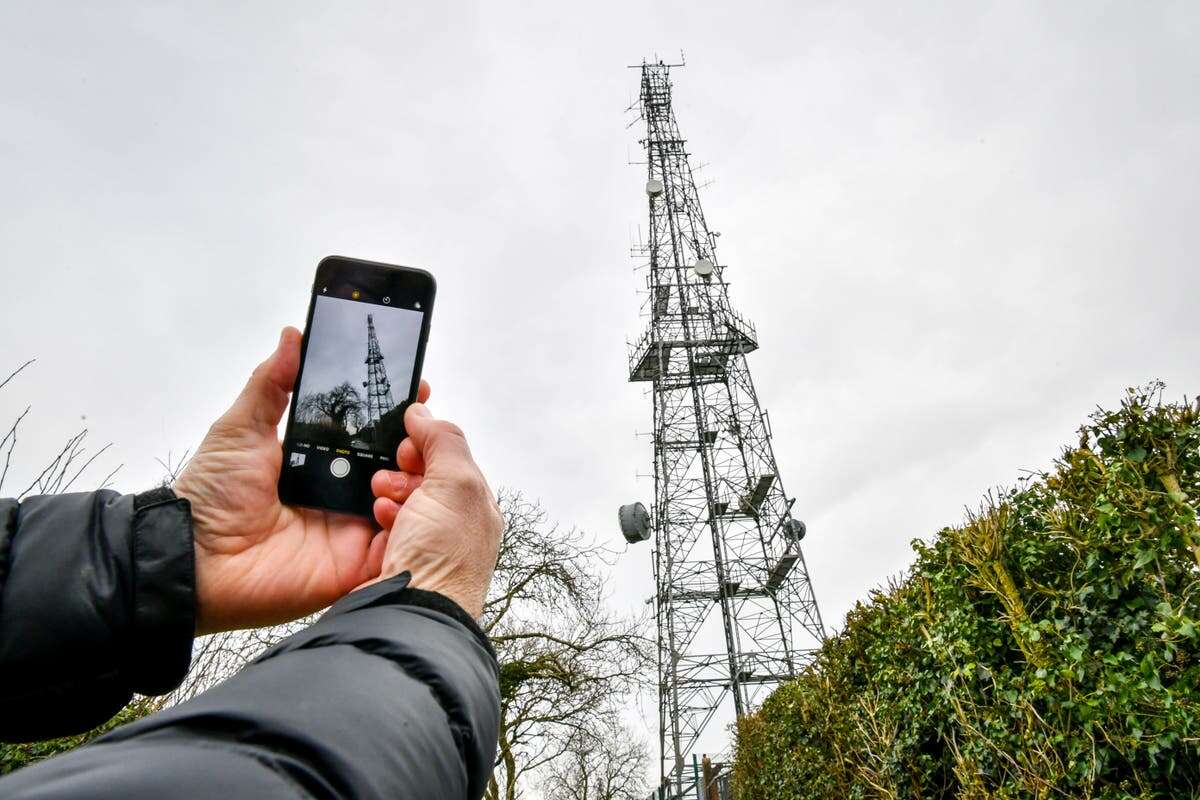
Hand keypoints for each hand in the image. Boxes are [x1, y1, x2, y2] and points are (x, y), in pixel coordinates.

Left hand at [173, 327, 430, 633]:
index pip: (372, 432)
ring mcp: (352, 530)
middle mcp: (342, 493)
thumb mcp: (240, 428)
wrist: (194, 558)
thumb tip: (293, 334)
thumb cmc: (210, 494)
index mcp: (321, 460)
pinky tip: (404, 502)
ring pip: (405, 502)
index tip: (417, 388)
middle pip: (397, 465)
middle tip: (419, 426)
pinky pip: (395, 546)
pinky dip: (408, 527)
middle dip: (417, 443)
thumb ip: (271, 382)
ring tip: (407, 460)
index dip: (396, 412)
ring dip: (415, 479)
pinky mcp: (355, 565)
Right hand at [368, 404, 501, 618]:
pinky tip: (376, 520)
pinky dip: (376, 518)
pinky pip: (380, 527)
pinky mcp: (394, 562)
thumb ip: (444, 442)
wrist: (411, 615)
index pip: (451, 460)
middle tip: (392, 475)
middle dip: (403, 468)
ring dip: (388, 492)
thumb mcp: (456, 483)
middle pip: (423, 479)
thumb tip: (424, 413)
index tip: (406, 440)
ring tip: (382, 498)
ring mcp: (424, 547)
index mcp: (476, 506)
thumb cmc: (444, 557)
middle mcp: (454, 527)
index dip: (427, 444)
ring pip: (400, 502)